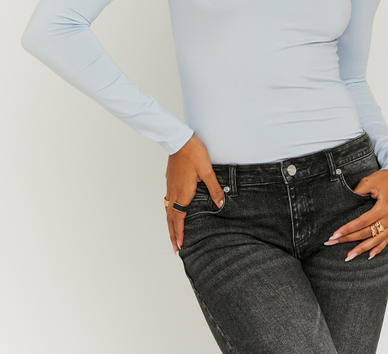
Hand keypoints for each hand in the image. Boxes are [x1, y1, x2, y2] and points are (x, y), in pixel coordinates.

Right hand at [165, 135, 224, 254]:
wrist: (179, 140)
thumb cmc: (193, 154)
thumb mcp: (207, 171)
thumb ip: (214, 189)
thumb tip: (220, 204)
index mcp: (183, 192)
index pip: (179, 218)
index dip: (179, 233)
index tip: (179, 245)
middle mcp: (174, 192)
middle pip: (170, 218)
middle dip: (172, 234)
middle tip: (174, 248)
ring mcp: (170, 186)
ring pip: (168, 209)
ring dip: (170, 223)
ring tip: (172, 233)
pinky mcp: (170, 180)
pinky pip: (168, 200)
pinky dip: (169, 210)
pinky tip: (173, 210)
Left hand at [324, 169, 387, 260]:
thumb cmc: (386, 178)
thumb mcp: (370, 181)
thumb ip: (358, 192)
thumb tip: (346, 204)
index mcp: (384, 207)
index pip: (363, 222)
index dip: (348, 229)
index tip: (335, 234)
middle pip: (368, 233)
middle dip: (349, 239)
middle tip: (333, 243)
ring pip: (376, 240)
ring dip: (362, 249)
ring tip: (349, 256)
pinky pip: (386, 240)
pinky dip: (378, 248)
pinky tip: (369, 255)